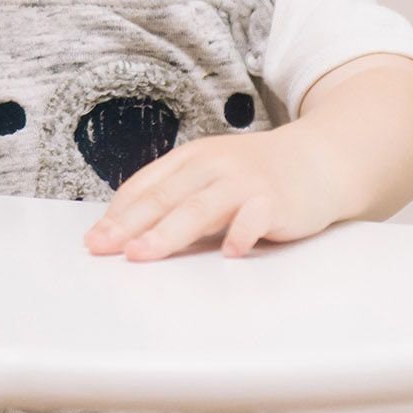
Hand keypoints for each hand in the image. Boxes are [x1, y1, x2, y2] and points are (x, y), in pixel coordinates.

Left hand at [82, 127, 341, 260]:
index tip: (94, 240)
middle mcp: (212, 165)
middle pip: (164, 196)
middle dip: (129, 224)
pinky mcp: (275, 199)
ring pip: (199, 207)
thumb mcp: (210, 176)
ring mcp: (244, 181)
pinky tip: (229, 253)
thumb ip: (178, 199)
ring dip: (168, 231)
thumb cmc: (256, 176)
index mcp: (190, 159)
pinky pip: (254, 217)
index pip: (145, 186)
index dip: (118, 214)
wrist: (318, 159)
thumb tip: (130, 232)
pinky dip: (241, 233)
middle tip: (103, 248)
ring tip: (142, 253)